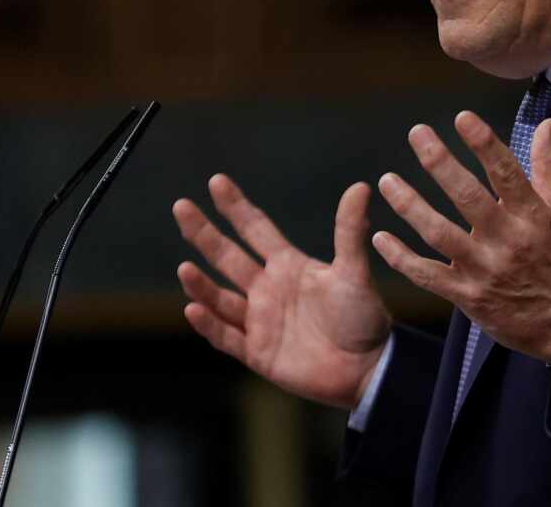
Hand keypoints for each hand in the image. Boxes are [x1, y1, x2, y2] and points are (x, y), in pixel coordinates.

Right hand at [173, 175, 391, 409]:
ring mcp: (260, 321)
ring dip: (201, 284)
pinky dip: (209, 324)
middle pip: (228, 257)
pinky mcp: (258, 353)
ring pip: (221, 298)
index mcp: (289, 266)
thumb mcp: (354, 272)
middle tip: (181, 206)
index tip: (216, 181)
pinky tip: (193, 308)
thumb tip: (360, 186)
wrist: (369, 368)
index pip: (255, 229)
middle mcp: (268, 289)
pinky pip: (226, 337)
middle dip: (204, 233)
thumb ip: (349, 232)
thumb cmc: (364, 317)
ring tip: (184, 268)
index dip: (236, 207)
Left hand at [372, 112, 550, 362]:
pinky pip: (427, 275)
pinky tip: (380, 238)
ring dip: (410, 205)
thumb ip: (547, 167)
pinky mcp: (467, 295)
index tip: (462, 118)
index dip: (484, 144)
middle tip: (416, 134)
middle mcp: (507, 240)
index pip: (506, 173)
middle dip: (439, 163)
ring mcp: (484, 269)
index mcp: (532, 216)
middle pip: (467, 197)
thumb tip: (546, 124)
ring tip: (388, 180)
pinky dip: (401, 257)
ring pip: (439, 233)